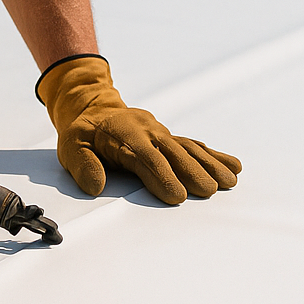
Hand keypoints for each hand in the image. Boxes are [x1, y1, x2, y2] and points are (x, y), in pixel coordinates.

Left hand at [37, 54, 240, 203]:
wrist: (93, 107)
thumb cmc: (83, 133)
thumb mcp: (71, 146)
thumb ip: (83, 165)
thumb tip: (95, 186)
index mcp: (124, 136)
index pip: (145, 158)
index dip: (162, 176)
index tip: (177, 196)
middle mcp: (148, 132)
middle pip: (173, 152)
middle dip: (192, 171)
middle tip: (211, 190)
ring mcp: (161, 133)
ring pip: (188, 148)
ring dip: (210, 163)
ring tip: (230, 180)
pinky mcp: (168, 136)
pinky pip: (193, 144)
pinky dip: (213, 154)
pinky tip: (232, 165)